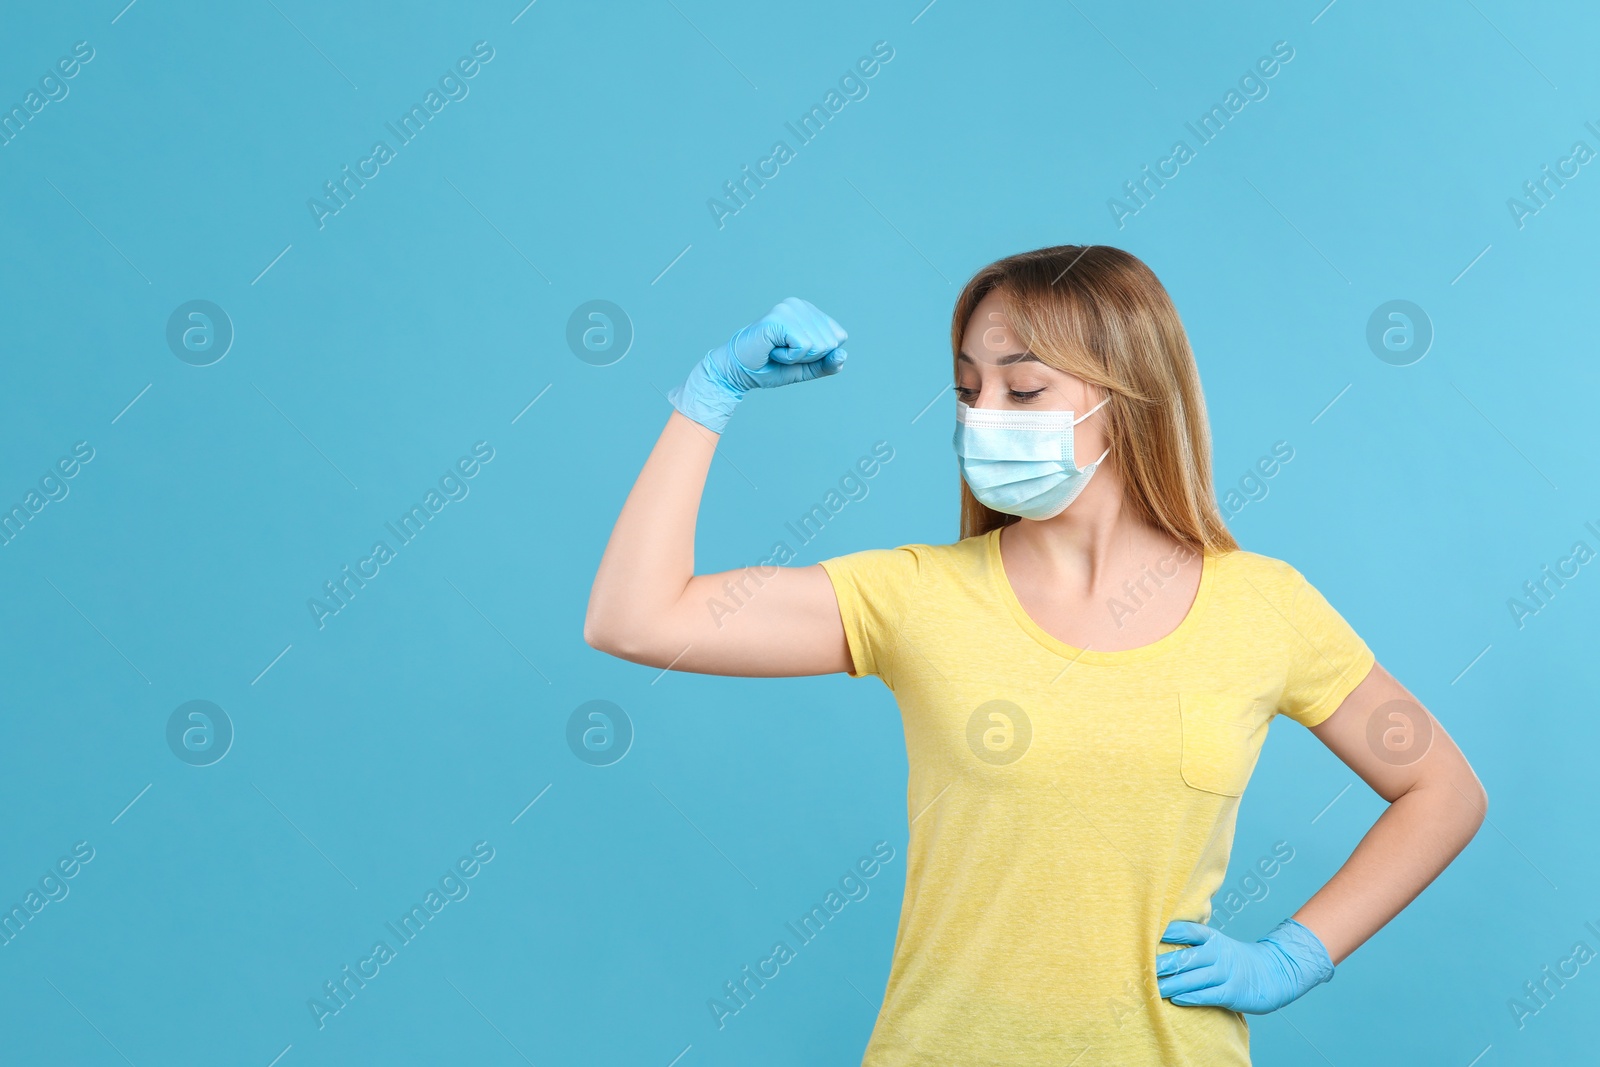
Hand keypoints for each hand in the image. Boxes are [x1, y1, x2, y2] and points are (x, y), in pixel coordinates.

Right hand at [667, 297, 847, 432]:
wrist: (738, 373)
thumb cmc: (770, 367)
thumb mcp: (806, 368)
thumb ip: (828, 363)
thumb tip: (843, 354)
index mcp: (808, 311)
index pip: (839, 337)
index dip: (820, 355)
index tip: (794, 352)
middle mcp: (800, 304)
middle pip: (831, 342)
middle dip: (809, 357)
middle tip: (783, 353)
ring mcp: (789, 308)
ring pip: (819, 345)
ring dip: (797, 358)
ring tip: (777, 351)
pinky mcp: (779, 318)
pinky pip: (804, 346)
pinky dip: (790, 358)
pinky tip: (773, 350)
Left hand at [1155, 918, 1334, 1013]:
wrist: (1269, 973)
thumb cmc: (1230, 958)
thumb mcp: (1214, 943)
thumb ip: (1191, 941)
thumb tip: (1156, 937)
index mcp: (1211, 938)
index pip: (1187, 931)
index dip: (1168, 932)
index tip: (1146, 936)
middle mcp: (1217, 953)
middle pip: (1185, 957)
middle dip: (1162, 964)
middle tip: (1140, 969)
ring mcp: (1225, 973)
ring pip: (1193, 979)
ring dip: (1171, 984)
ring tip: (1152, 988)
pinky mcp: (1231, 992)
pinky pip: (1208, 995)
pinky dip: (1191, 997)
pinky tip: (1176, 999)